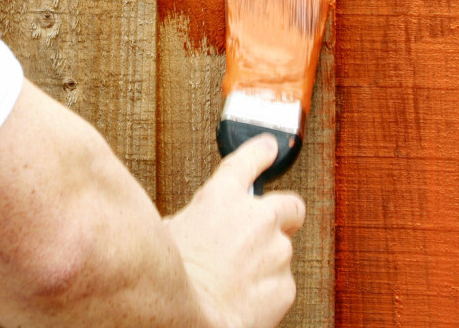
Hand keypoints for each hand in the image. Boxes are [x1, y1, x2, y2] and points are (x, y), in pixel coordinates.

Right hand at [164, 134, 304, 327]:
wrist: (187, 315)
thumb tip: (195, 228)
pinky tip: (241, 297)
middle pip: (289, 206)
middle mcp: (257, 219)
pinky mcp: (285, 285)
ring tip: (235, 278)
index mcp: (222, 197)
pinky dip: (265, 290)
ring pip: (281, 252)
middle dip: (281, 217)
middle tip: (262, 231)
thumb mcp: (170, 231)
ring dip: (264, 261)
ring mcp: (276, 252)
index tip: (269, 147)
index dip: (260, 152)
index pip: (248, 161)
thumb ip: (194, 220)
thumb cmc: (171, 274)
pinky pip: (280, 284)